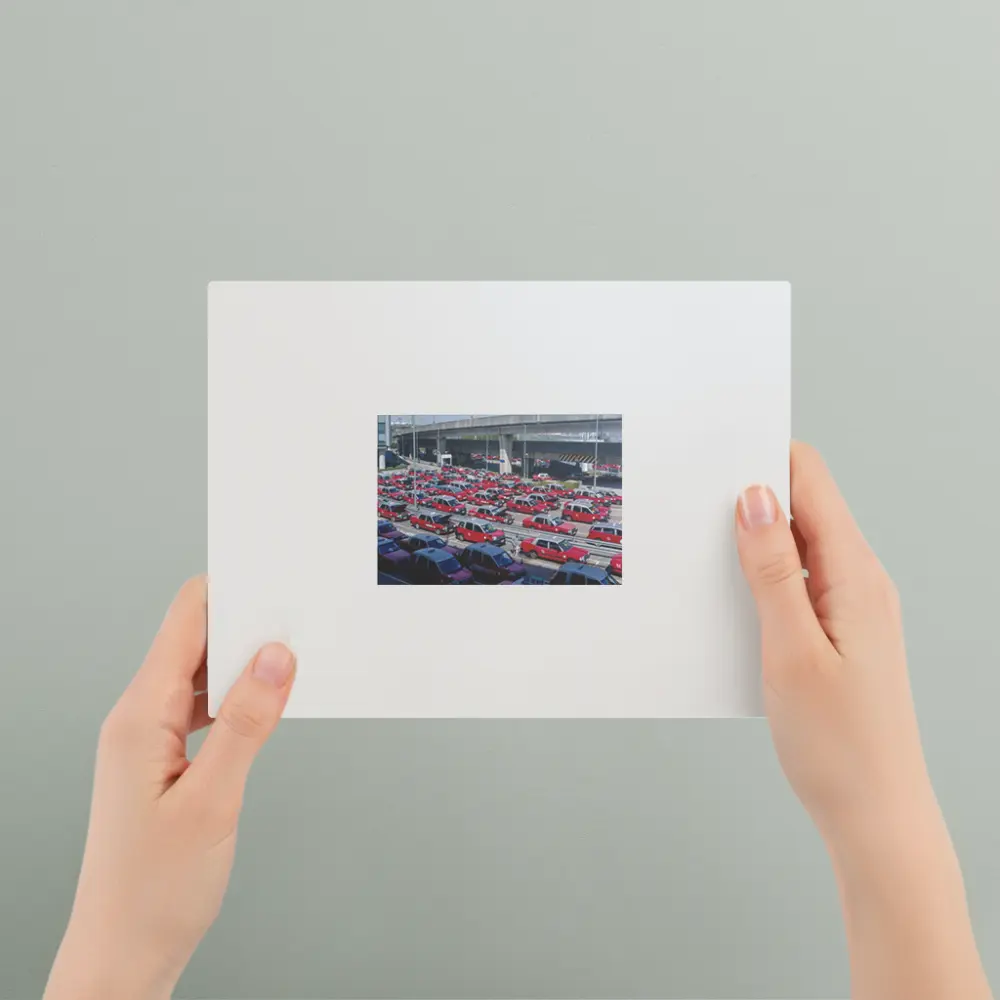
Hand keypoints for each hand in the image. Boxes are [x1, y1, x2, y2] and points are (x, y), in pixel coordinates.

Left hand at [44, 576, 295, 999]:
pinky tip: (268, 706)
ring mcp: (149, 737)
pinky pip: (203, 706)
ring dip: (245, 664)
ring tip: (293, 661)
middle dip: (247, 624)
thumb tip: (276, 657)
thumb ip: (247, 723)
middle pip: (195, 640)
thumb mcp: (213, 801)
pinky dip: (237, 698)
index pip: (184, 622)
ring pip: (201, 673)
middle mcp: (138, 717)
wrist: (124, 951)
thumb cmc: (155, 888)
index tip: (277, 581)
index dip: (231, 592)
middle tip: (301, 621)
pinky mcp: (164, 757)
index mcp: (138, 716)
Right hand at [736, 442, 990, 999]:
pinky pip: (797, 583)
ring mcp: (850, 607)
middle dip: (749, 498)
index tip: (713, 457)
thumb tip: (754, 497)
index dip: (763, 459)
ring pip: (796, 546)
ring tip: (703, 557)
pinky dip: (762, 579)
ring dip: (752, 543)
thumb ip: (772, 570)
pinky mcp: (837, 632)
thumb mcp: (791, 651)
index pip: (812, 482)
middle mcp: (859, 581)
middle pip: (803, 507)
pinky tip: (730, 600)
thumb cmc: (839, 745)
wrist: (874, 814)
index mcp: (856, 575)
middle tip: (692, 510)